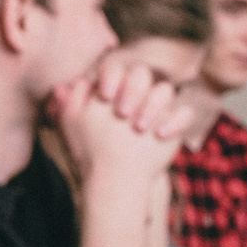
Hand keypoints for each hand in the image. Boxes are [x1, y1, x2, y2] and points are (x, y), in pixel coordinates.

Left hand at [52, 61, 183, 202]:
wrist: (117, 179)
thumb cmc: (94, 149)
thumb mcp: (74, 127)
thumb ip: (67, 104)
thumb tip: (62, 87)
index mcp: (113, 88)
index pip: (115, 68)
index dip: (111, 77)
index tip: (104, 96)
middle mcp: (137, 93)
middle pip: (141, 73)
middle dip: (132, 90)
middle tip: (122, 114)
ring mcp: (157, 108)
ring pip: (165, 90)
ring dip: (153, 105)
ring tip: (139, 128)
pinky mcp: (173, 124)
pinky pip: (185, 113)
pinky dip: (176, 122)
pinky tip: (160, 135)